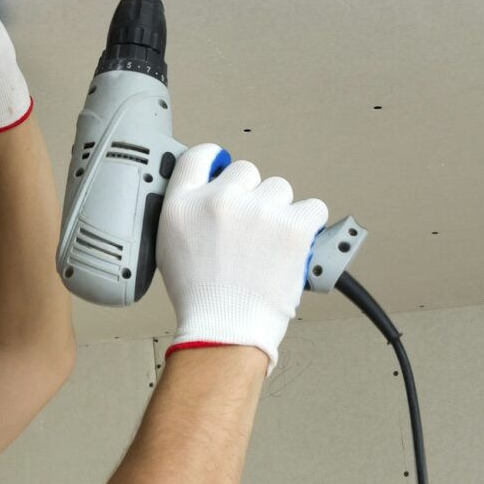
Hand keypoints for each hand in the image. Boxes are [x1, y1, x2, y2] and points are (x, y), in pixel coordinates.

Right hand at [157, 144, 328, 373]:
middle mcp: (220, 199)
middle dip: (251, 196)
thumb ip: (187, 211)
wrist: (226, 328)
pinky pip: (312, 208)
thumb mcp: (170, 246)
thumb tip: (208, 192)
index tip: (226, 168)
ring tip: (270, 244)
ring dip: (279, 211)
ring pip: (280, 189)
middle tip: (250, 229)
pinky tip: (294, 242)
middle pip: (247, 172)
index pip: (200, 156)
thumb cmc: (201, 298)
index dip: (217, 160)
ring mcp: (258, 210)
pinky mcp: (292, 224)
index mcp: (184, 204)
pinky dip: (308, 224)